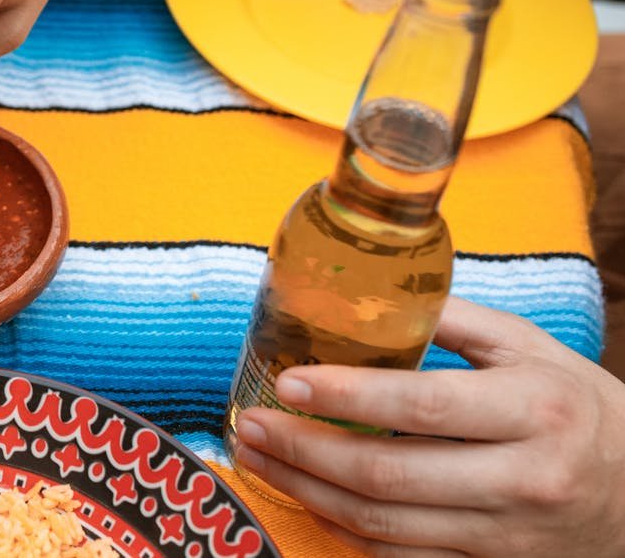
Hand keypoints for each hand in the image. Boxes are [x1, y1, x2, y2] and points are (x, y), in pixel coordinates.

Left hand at [234, 296, 624, 556]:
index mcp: (534, 410)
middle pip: (390, 476)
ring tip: (259, 456)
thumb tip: (366, 292)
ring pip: (384, 526)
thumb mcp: (529, 348)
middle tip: (250, 424)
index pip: (422, 405)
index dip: (346, 397)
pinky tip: (306, 498)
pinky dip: (344, 532)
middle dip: (304, 450)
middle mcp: (523, 479)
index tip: (287, 381)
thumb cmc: (576, 408)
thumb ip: (452, 319)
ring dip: (307, 492)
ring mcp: (506, 535)